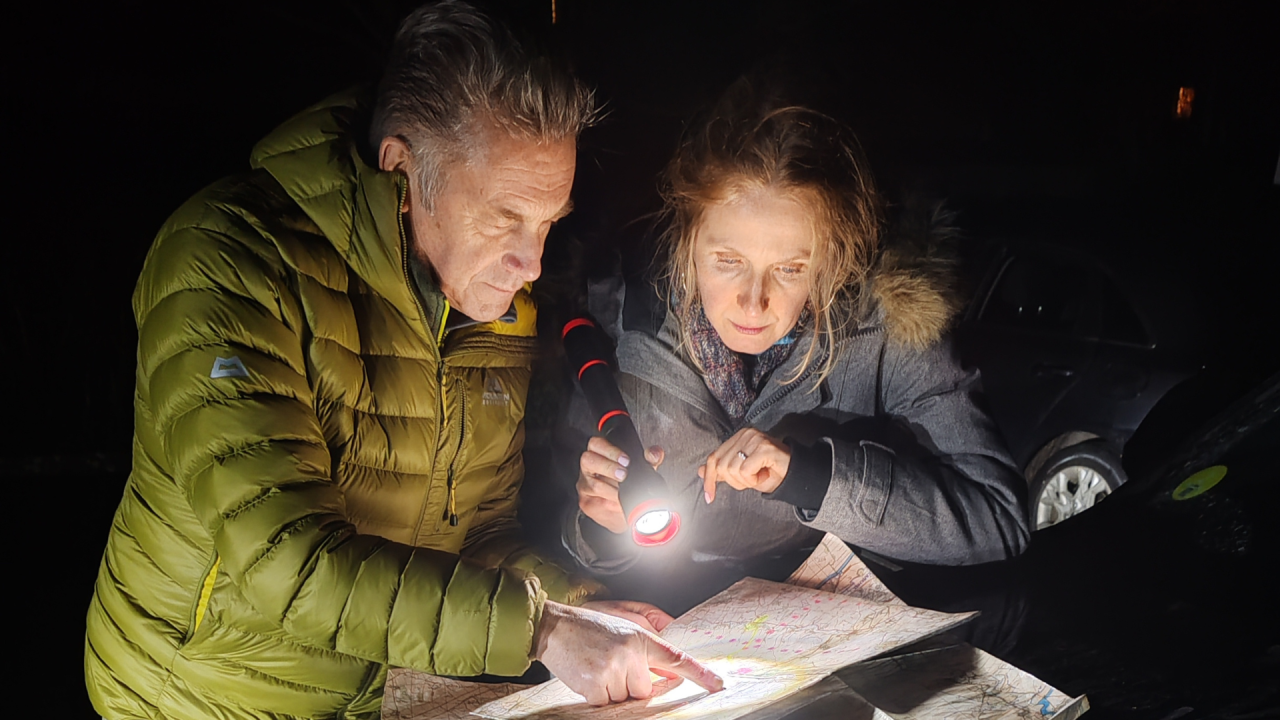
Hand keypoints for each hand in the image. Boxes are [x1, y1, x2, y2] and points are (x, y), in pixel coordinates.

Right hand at [533, 600, 723, 705]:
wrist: (554, 627)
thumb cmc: (588, 627)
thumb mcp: (622, 627)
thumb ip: (647, 648)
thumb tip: (667, 672)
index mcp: (639, 637)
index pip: (675, 658)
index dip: (699, 673)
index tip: (717, 684)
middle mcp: (630, 652)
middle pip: (644, 689)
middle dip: (629, 684)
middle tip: (609, 664)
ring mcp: (613, 668)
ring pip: (624, 698)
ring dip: (611, 689)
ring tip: (596, 666)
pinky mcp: (596, 684)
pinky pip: (606, 703)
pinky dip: (596, 695)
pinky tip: (586, 674)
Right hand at [577, 437, 664, 533]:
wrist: (624, 511)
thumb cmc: (628, 483)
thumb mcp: (641, 468)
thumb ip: (649, 458)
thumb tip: (654, 454)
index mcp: (599, 453)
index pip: (596, 443)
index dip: (610, 450)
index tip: (626, 460)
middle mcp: (589, 467)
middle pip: (588, 460)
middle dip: (608, 467)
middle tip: (623, 475)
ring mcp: (584, 484)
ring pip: (593, 484)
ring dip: (612, 489)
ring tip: (623, 492)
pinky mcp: (586, 502)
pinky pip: (596, 502)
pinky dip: (610, 503)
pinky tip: (619, 503)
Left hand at [700, 429, 790, 502]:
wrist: (795, 473)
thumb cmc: (770, 471)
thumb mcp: (742, 472)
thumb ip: (722, 470)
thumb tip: (700, 471)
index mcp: (737, 437)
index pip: (713, 458)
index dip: (709, 479)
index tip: (709, 496)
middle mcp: (745, 434)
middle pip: (721, 466)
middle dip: (734, 481)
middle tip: (751, 480)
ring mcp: (755, 439)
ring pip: (733, 470)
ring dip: (746, 481)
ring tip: (758, 476)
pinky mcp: (763, 448)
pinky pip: (745, 471)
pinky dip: (753, 480)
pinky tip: (764, 475)